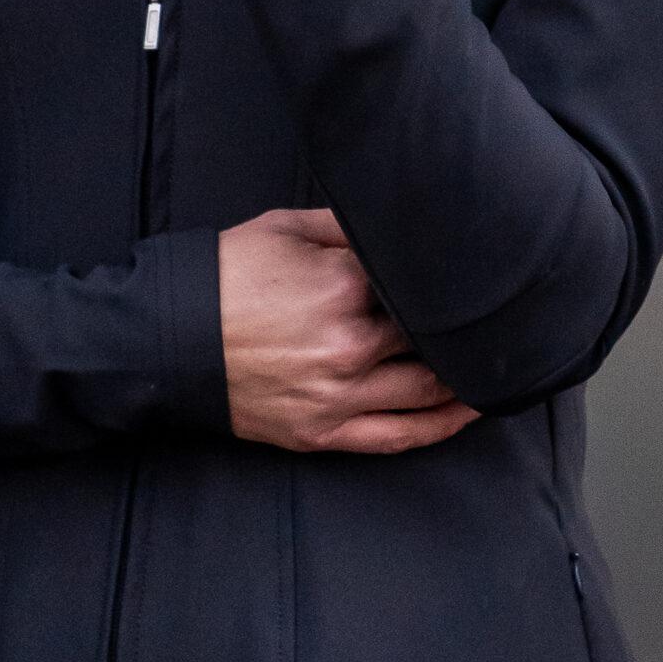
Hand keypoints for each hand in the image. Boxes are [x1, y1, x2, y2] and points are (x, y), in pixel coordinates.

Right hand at [217, 207, 481, 453]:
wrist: (163, 339)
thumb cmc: (223, 276)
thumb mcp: (284, 229)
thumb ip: (348, 226)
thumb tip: (397, 224)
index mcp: (343, 286)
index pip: (420, 281)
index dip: (449, 274)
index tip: (477, 267)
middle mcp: (349, 345)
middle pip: (432, 336)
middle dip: (466, 323)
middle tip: (499, 310)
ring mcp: (337, 396)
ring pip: (428, 392)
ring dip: (468, 379)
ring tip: (498, 363)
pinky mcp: (322, 433)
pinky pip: (397, 438)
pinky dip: (440, 426)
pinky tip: (467, 413)